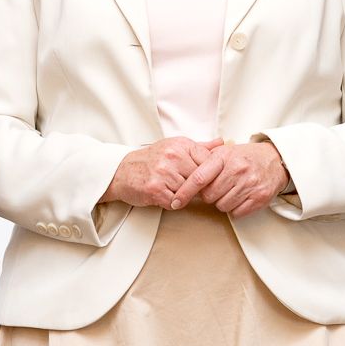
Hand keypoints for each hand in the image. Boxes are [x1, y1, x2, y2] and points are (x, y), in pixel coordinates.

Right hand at [106, 137, 224, 209]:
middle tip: (186, 186)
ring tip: (172, 188)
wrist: (121, 171)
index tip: (206, 179)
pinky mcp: (156, 189)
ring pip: (189, 192)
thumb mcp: (175, 147)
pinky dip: (173, 203)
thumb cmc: (151, 160)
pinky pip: (176, 202)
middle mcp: (173, 156)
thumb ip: (201, 147)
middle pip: (200, 179)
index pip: (209, 162)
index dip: (210, 175)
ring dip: (184, 196)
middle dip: (196, 187)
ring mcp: (164, 173)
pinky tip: (164, 195)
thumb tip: (222, 143)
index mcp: (181, 145)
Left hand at [178, 141, 287, 218]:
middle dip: (209, 195)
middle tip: (218, 187)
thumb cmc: (245, 157)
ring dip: (223, 202)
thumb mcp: (224, 152)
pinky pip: (236, 213)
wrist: (275, 160)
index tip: (176, 202)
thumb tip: (182, 176)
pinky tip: (240, 197)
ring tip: (232, 190)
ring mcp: (249, 184)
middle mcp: (237, 170)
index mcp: (224, 157)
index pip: (199, 178)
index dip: (184, 192)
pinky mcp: (259, 197)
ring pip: (222, 206)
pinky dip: (235, 208)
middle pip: (209, 196)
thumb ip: (204, 162)